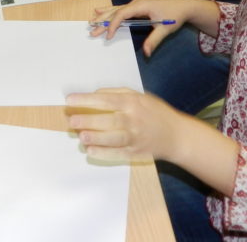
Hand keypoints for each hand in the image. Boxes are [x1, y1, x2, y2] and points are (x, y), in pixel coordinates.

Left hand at [67, 87, 240, 193]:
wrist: (176, 135)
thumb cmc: (154, 111)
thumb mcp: (139, 96)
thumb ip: (117, 93)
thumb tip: (94, 95)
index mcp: (132, 102)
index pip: (106, 100)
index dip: (86, 100)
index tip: (69, 100)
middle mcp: (133, 119)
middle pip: (109, 120)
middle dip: (88, 120)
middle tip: (71, 121)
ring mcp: (135, 138)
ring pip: (113, 138)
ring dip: (96, 138)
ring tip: (81, 137)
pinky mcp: (135, 152)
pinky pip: (117, 154)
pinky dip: (103, 153)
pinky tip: (90, 151)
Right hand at [89, 0, 219, 54]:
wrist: (183, 6)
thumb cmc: (174, 15)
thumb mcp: (165, 29)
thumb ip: (154, 40)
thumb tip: (146, 53)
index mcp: (141, 6)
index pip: (122, 14)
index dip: (113, 25)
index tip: (108, 36)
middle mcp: (135, 3)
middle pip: (115, 12)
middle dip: (103, 21)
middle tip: (91, 30)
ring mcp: (136, 4)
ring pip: (116, 10)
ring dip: (104, 16)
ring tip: (90, 22)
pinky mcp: (137, 6)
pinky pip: (120, 9)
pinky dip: (109, 11)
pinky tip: (100, 11)